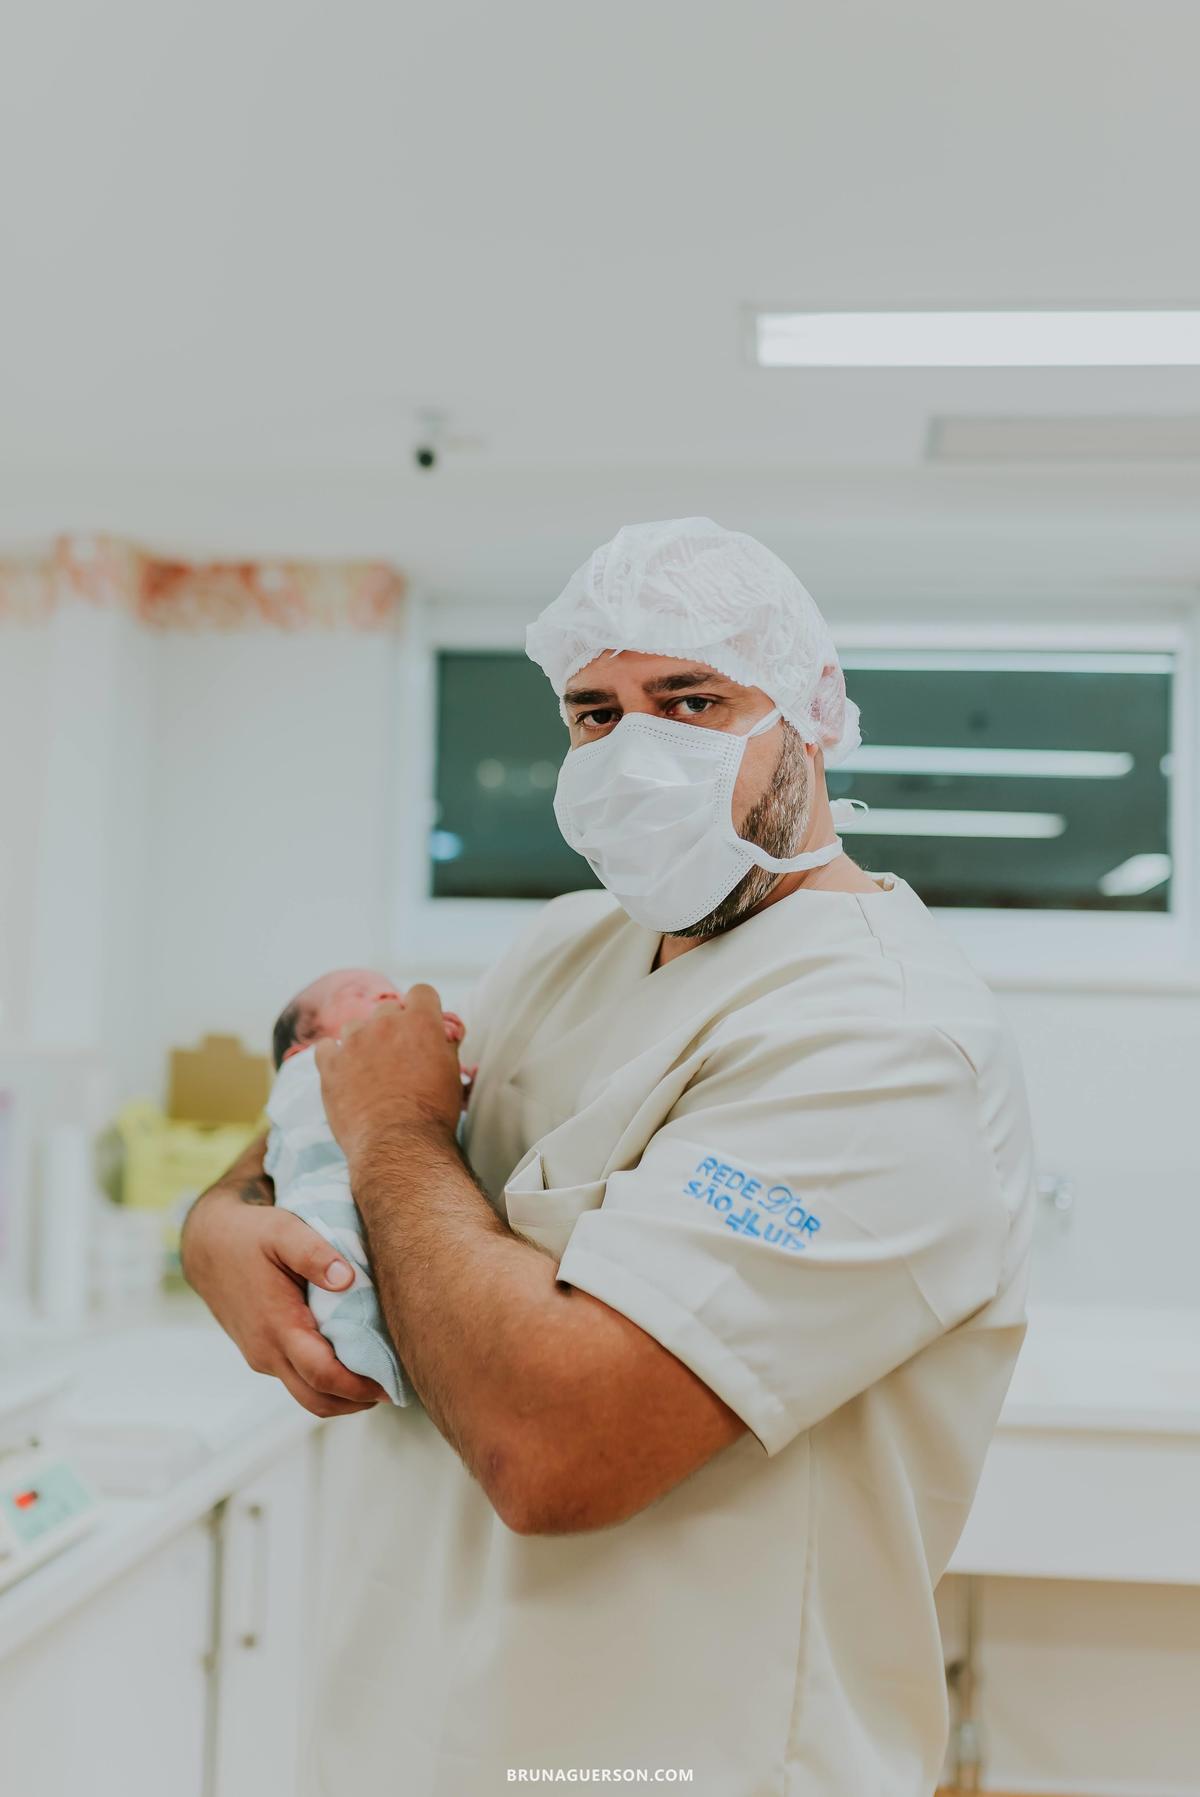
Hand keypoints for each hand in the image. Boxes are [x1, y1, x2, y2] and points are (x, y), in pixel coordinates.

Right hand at [182, 1188, 388, 1417]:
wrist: (208, 1244)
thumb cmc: (250, 1235)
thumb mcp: (283, 1230)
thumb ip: (314, 1253)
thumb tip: (347, 1279)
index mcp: (276, 1326)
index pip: (323, 1375)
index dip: (359, 1387)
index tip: (391, 1384)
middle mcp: (267, 1351)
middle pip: (317, 1400)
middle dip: (357, 1402)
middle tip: (394, 1388)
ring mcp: (262, 1357)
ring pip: (307, 1395)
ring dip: (342, 1396)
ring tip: (378, 1378)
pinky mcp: (262, 1354)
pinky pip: (296, 1379)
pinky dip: (325, 1382)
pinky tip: (349, 1361)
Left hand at [316, 982, 462, 1166]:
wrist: (399, 1144)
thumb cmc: (433, 1113)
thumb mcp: (452, 1073)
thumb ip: (445, 1045)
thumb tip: (444, 1035)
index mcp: (420, 1021)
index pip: (422, 992)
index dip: (423, 1009)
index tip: (422, 1026)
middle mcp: (385, 1022)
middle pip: (388, 1008)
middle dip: (393, 1027)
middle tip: (398, 1057)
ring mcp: (354, 1041)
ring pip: (356, 1026)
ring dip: (363, 1042)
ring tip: (371, 1072)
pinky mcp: (330, 1064)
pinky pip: (326, 1047)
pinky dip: (334, 1057)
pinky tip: (344, 1075)